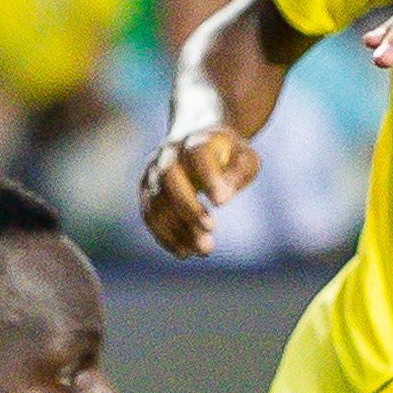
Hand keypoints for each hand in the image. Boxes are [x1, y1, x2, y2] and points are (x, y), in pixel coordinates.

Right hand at [139, 123, 262, 257]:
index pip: (198, 154)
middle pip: (169, 177)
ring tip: (204, 250)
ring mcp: (154, 172)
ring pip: (157, 200)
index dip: (208, 177)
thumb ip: (238, 174)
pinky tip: (185, 252)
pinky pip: (150, 216)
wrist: (198, 145)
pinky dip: (165, 236)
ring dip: (177, 228)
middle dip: (187, 207)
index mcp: (197, 140)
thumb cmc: (229, 157)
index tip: (222, 202)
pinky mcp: (146, 191)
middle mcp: (169, 153)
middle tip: (211, 229)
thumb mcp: (245, 160)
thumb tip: (222, 198)